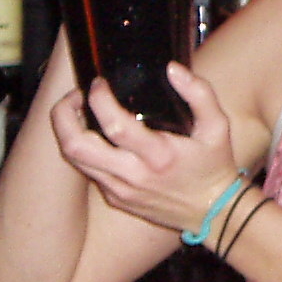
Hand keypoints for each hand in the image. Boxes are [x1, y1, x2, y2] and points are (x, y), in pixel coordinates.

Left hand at [48, 61, 244, 236]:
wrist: (212, 213)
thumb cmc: (214, 166)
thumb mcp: (217, 126)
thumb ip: (199, 93)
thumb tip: (172, 69)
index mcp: (159, 155)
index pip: (114, 125)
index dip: (99, 99)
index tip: (99, 83)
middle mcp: (134, 176)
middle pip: (77, 146)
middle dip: (64, 115)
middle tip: (74, 97)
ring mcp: (121, 190)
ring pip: (74, 160)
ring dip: (67, 131)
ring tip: (78, 112)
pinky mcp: (116, 198)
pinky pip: (89, 171)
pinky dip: (84, 150)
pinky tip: (96, 136)